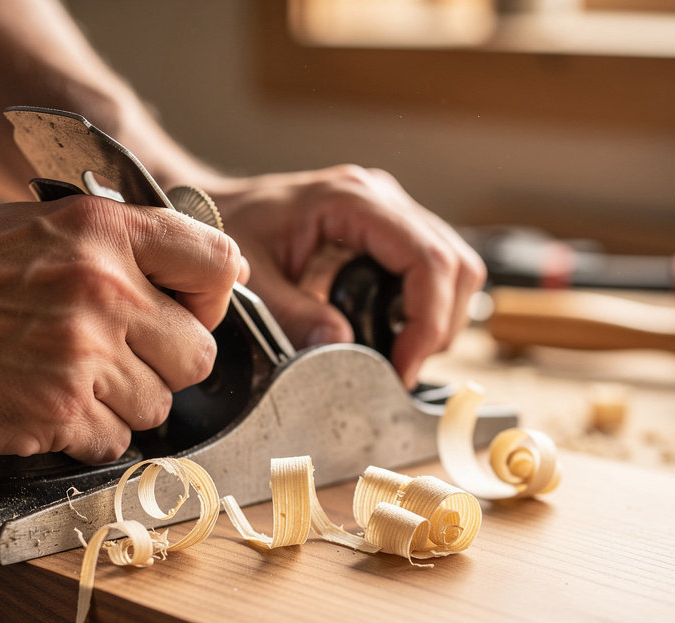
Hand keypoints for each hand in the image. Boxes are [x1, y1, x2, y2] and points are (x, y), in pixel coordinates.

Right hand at [0, 196, 243, 461]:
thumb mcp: (42, 225)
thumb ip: (122, 246)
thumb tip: (210, 273)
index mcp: (105, 232)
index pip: (220, 263)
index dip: (211, 299)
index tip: (187, 314)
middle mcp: (105, 290)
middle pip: (198, 355)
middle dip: (164, 369)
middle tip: (118, 363)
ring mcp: (84, 356)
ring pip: (158, 408)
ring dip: (122, 408)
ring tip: (67, 385)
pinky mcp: (59, 413)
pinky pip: (114, 443)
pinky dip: (87, 438)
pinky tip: (46, 411)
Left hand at [204, 165, 484, 386]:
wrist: (220, 211)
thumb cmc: (229, 232)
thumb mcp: (250, 278)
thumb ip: (290, 313)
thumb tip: (338, 345)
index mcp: (351, 200)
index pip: (426, 258)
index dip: (427, 321)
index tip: (403, 367)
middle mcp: (382, 201)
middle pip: (454, 265)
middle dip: (438, 327)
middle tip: (401, 369)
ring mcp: (392, 215)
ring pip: (455, 270)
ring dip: (437, 322)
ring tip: (397, 357)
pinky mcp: (391, 236)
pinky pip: (434, 274)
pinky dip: (426, 312)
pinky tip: (393, 337)